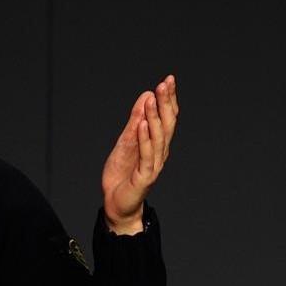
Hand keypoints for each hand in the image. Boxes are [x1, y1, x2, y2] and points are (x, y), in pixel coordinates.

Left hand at [102, 75, 178, 233]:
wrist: (116, 204)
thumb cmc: (122, 175)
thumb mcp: (126, 141)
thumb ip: (135, 121)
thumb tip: (146, 96)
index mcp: (157, 143)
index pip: (167, 118)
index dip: (169, 99)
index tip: (168, 80)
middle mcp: (160, 153)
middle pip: (167, 125)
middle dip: (167, 103)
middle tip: (166, 83)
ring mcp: (154, 165)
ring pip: (158, 138)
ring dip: (155, 117)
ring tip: (153, 98)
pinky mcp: (145, 177)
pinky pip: (146, 155)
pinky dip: (144, 139)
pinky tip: (141, 124)